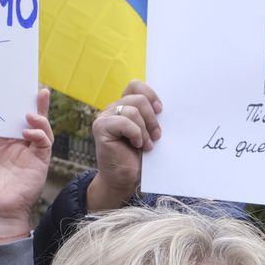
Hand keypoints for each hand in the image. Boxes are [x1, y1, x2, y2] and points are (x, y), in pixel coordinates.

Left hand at [0, 90, 53, 242]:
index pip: (8, 119)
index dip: (11, 106)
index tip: (10, 90)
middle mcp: (16, 147)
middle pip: (29, 121)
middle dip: (35, 105)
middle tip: (37, 89)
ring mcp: (29, 155)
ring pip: (41, 130)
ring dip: (40, 118)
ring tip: (31, 111)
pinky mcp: (39, 163)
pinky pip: (44, 144)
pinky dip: (39, 135)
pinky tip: (27, 133)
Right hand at [88, 80, 163, 211]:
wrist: (125, 179)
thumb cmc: (138, 157)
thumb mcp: (149, 132)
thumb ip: (151, 117)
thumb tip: (163, 105)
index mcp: (124, 106)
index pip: (135, 85)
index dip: (151, 94)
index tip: (161, 110)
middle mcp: (113, 109)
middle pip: (138, 98)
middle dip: (152, 118)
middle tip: (157, 135)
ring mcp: (105, 117)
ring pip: (133, 110)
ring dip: (145, 130)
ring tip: (147, 145)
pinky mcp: (100, 127)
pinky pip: (124, 122)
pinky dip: (136, 134)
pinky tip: (136, 145)